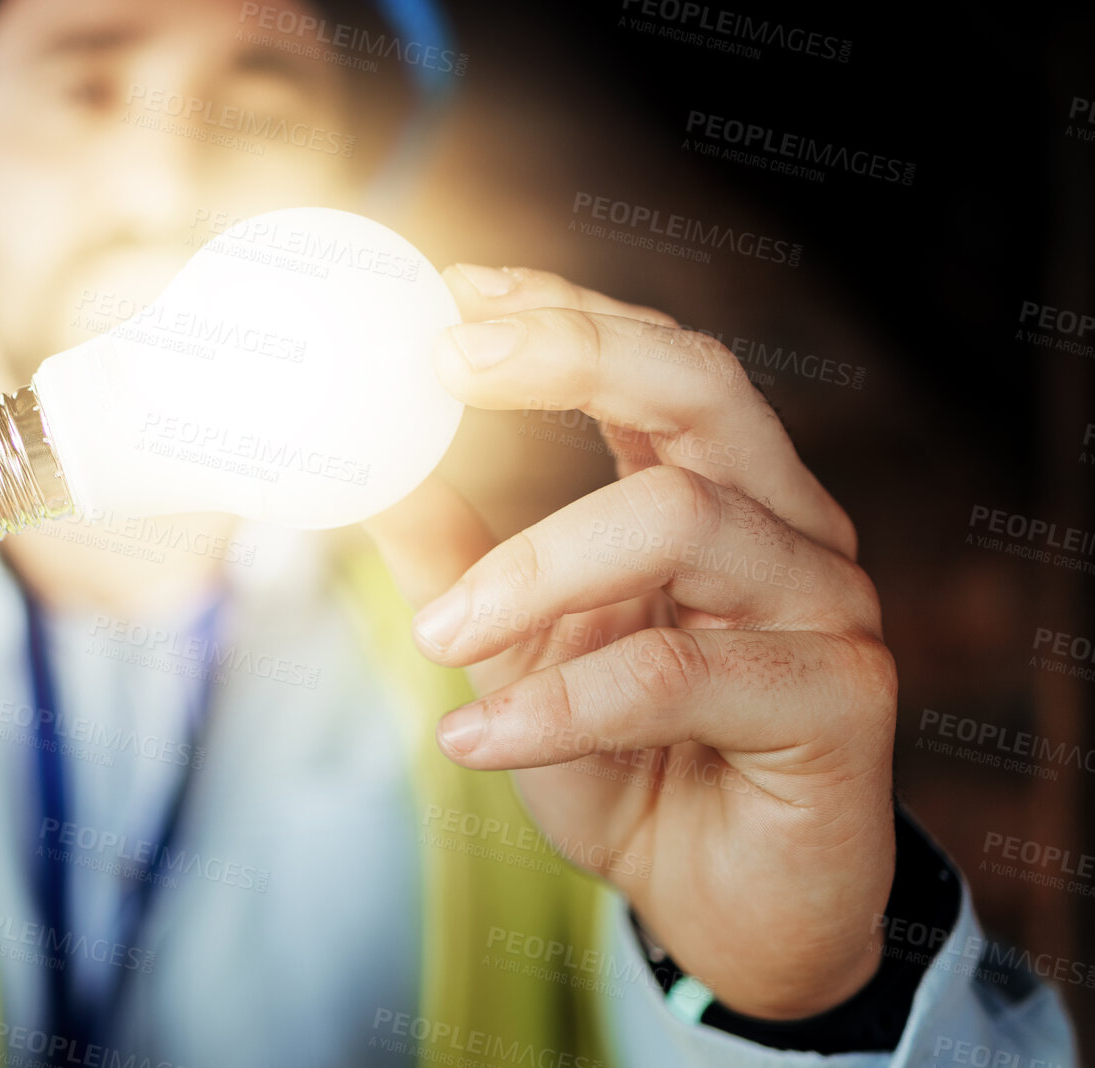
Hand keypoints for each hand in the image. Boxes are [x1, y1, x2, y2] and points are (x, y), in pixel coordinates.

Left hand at [365, 267, 895, 1019]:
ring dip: (533, 567)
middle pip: (698, 385)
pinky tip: (473, 737)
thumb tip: (365, 470)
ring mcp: (824, 603)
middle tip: (444, 363)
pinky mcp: (839, 700)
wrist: (726, 912)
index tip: (448, 293)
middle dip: (569, 352)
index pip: (651, 363)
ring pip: (680, 518)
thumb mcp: (517, 655)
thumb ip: (456, 561)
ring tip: (437, 634)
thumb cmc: (629, 767)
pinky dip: (558, 703)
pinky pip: (678, 674)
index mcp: (715, 493)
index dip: (557, 313)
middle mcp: (783, 525)